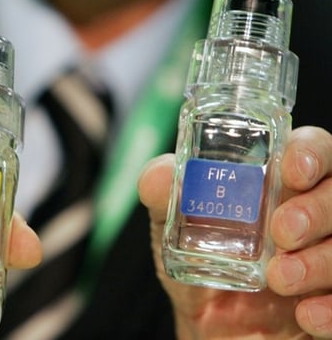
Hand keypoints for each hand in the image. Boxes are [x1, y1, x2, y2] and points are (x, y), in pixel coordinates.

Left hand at [139, 125, 331, 338]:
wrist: (208, 325)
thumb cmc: (201, 261)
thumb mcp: (173, 227)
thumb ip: (164, 197)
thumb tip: (158, 176)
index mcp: (279, 184)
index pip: (313, 150)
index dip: (312, 152)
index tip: (292, 170)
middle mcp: (311, 213)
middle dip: (318, 208)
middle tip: (281, 231)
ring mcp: (326, 255)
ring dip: (322, 260)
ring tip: (279, 278)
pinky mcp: (330, 297)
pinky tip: (306, 315)